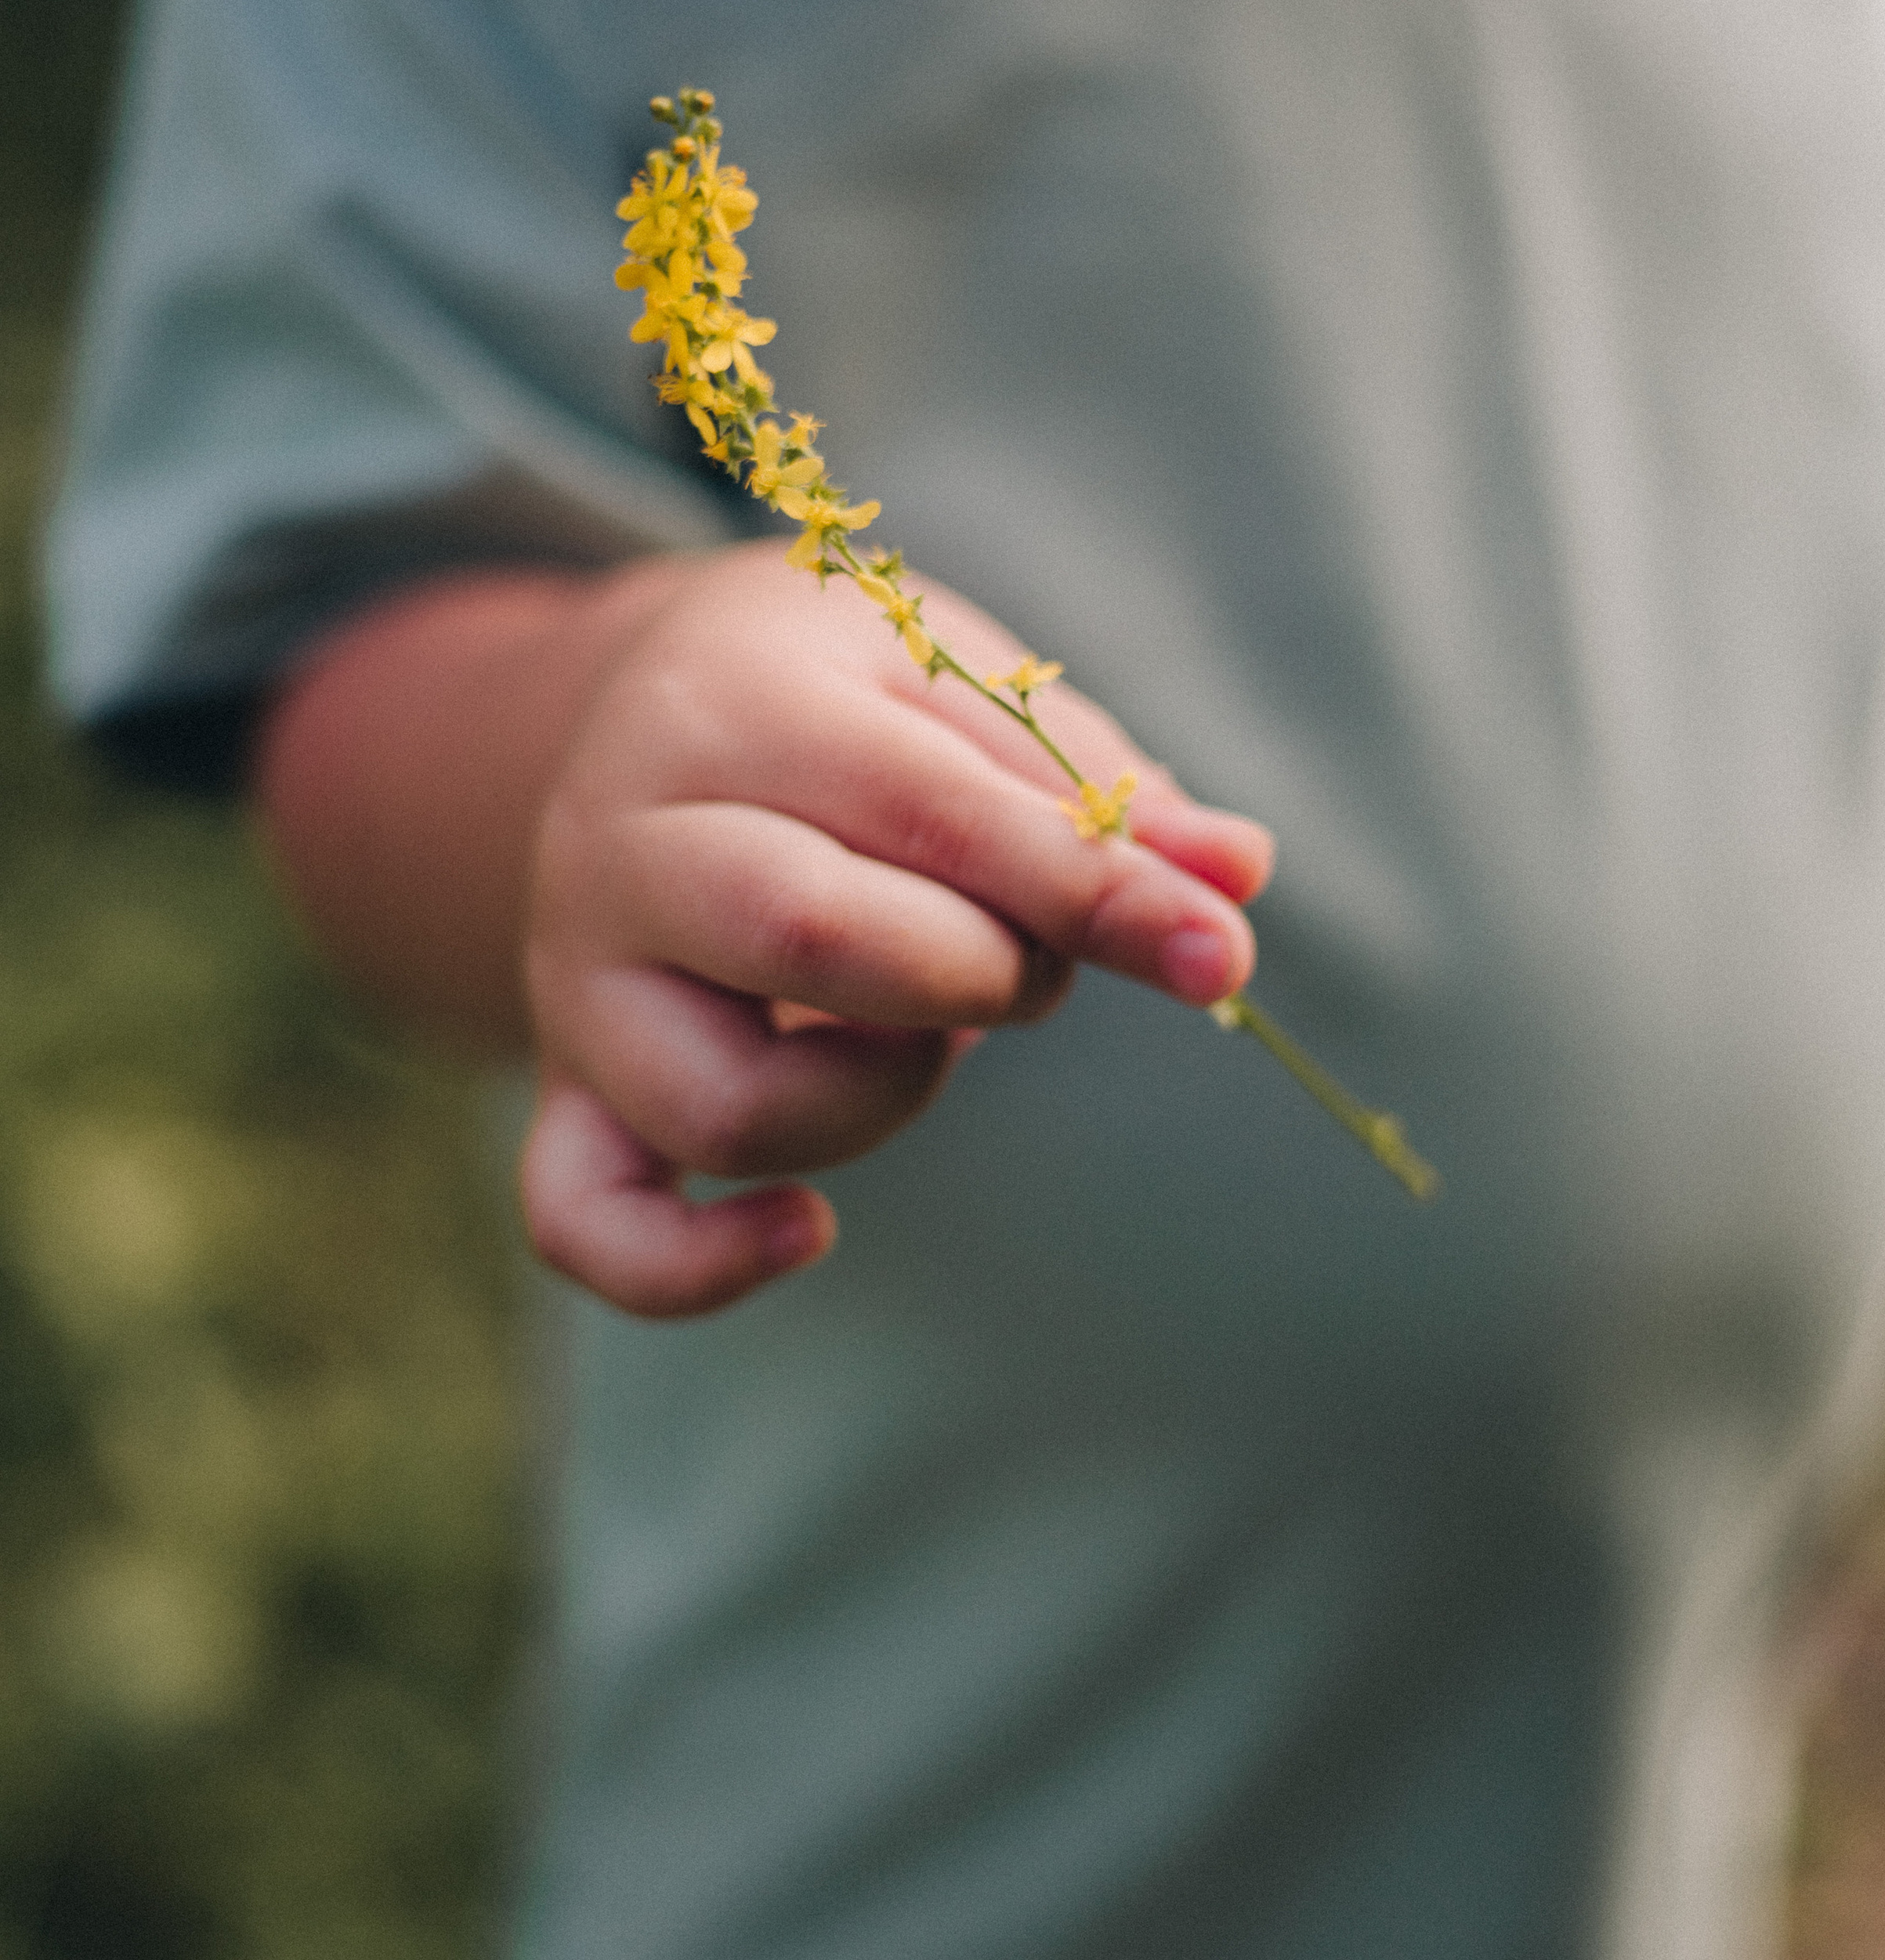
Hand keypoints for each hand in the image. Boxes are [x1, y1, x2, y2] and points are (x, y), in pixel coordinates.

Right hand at [518, 538, 1271, 1316]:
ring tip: (926, 1028)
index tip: (1220, 952)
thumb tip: (1237, 878)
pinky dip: (694, 1267)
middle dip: (982, 974)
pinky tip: (812, 1234)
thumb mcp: (964, 692)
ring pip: (726, 1107)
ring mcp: (580, 983)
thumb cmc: (840, 703)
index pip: (928, 815)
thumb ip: (1097, 790)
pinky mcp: (572, 1089)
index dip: (1090, 893)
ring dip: (885, 1096)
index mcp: (735, 709)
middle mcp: (624, 845)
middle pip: (808, 940)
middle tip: (1032, 964)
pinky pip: (590, 1220)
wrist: (641, 710)